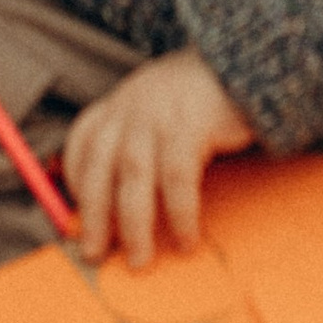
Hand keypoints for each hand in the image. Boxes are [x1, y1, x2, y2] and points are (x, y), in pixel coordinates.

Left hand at [63, 49, 255, 270]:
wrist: (247, 61)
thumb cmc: (202, 96)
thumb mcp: (158, 106)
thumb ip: (137, 138)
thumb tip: (121, 199)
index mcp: (121, 103)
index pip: (83, 142)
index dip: (76, 182)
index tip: (77, 217)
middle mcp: (132, 106)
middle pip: (101, 166)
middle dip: (95, 217)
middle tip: (95, 255)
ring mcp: (158, 114)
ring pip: (133, 177)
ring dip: (133, 226)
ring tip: (140, 260)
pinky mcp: (190, 124)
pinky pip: (177, 179)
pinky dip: (180, 214)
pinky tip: (187, 239)